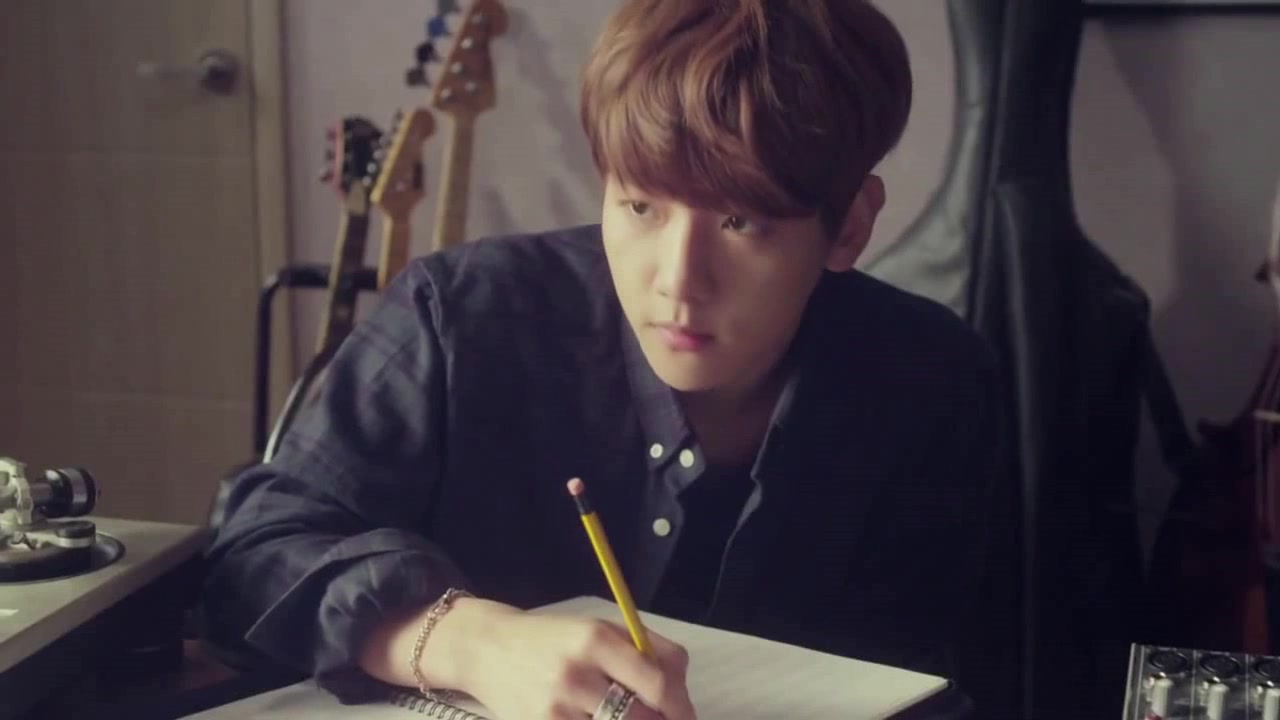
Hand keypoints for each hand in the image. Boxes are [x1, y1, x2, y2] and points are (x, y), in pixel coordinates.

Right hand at [461, 604, 696, 719]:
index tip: (685, 715)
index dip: (680, 707)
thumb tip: (681, 691)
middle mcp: (575, 675)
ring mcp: (555, 709)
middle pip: (641, 719)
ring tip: (626, 717)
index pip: (655, 683)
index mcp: (595, 640)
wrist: (487, 648)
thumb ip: (650, 650)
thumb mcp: (601, 627)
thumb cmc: (555, 639)